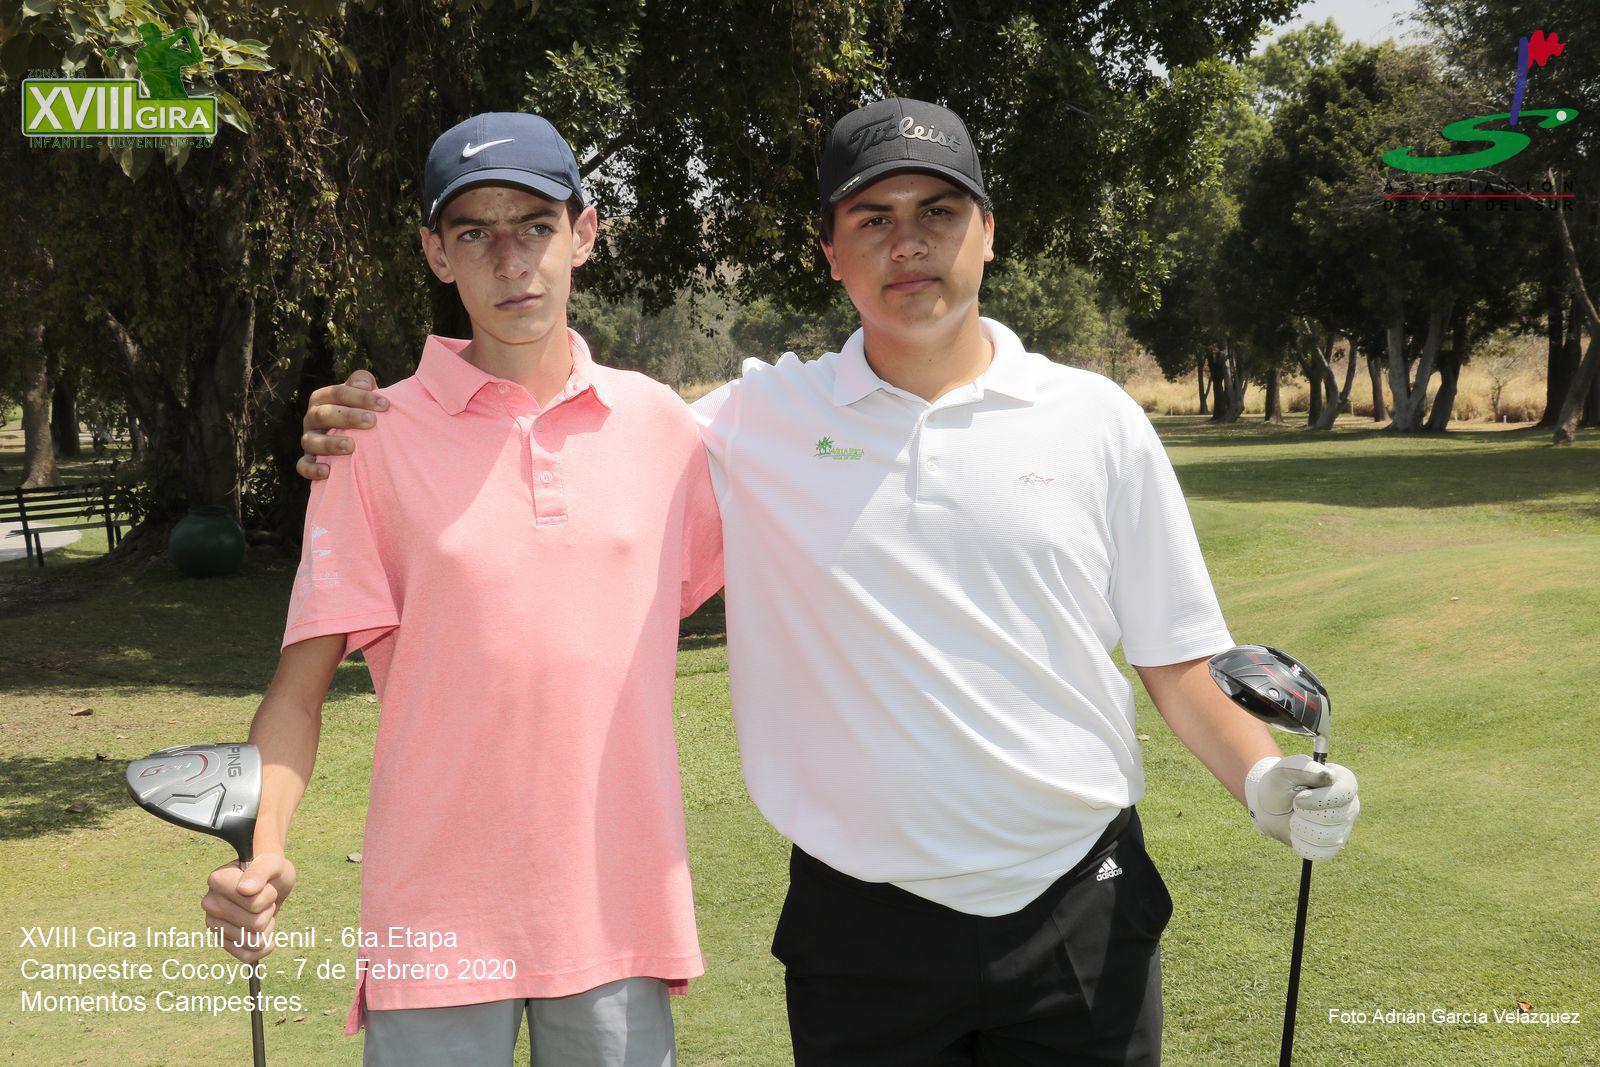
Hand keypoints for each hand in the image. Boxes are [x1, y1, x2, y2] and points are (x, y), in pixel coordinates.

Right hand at [202, 853, 297, 962]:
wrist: (269, 881)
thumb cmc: (270, 870)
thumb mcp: (272, 863)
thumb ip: (260, 872)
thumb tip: (245, 889)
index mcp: (218, 880)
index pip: (253, 904)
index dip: (268, 896)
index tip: (264, 885)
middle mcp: (210, 903)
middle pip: (255, 924)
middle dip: (268, 912)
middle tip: (264, 898)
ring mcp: (213, 923)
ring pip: (252, 941)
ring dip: (266, 927)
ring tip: (260, 911)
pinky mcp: (220, 940)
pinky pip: (245, 955)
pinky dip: (261, 948)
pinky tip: (265, 934)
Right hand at [297, 370, 387, 480]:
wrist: (355, 435)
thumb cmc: (360, 410)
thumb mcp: (363, 393)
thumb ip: (363, 382)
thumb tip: (364, 385)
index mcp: (322, 398)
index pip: (337, 393)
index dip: (360, 397)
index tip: (385, 405)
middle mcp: (312, 417)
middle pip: (323, 414)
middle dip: (348, 417)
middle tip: (372, 421)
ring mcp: (309, 439)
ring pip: (310, 441)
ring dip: (329, 443)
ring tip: (351, 446)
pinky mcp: (308, 460)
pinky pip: (303, 466)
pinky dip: (312, 469)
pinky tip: (327, 471)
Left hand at [1244, 754, 1358, 860]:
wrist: (1267, 805)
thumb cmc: (1281, 783)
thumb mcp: (1286, 769)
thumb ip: (1306, 768)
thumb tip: (1328, 776)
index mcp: (1343, 782)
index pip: (1345, 793)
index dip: (1320, 799)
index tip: (1298, 798)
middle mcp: (1349, 806)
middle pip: (1336, 817)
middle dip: (1305, 813)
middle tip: (1294, 805)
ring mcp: (1342, 828)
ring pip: (1327, 837)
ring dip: (1300, 827)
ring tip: (1294, 817)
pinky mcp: (1331, 847)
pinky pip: (1319, 853)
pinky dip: (1300, 842)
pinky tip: (1296, 832)